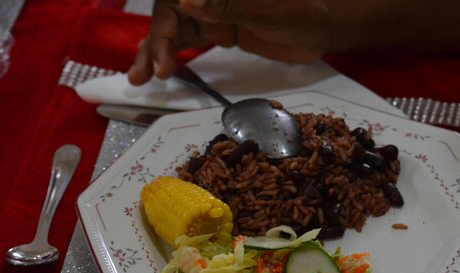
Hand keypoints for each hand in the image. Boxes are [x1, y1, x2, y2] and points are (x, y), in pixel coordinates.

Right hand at [127, 0, 336, 84]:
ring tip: (137, 77)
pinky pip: (189, 40)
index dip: (164, 30)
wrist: (322, 30)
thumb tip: (187, 1)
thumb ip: (227, 6)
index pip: (175, 3)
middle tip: (148, 75)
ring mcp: (213, 13)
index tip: (165, 58)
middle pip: (169, 17)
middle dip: (155, 45)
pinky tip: (159, 68)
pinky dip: (173, 54)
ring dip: (155, 52)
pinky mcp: (220, 30)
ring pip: (174, 30)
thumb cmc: (302, 12)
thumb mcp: (266, 10)